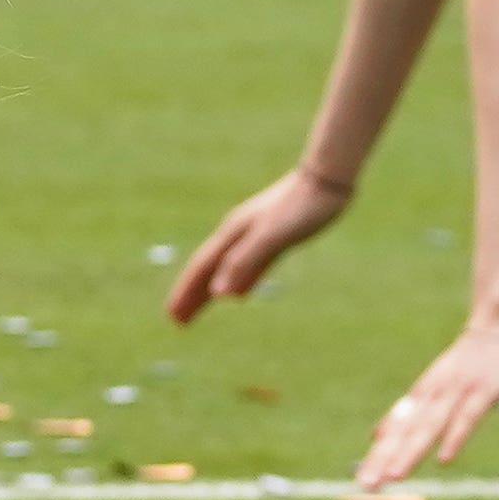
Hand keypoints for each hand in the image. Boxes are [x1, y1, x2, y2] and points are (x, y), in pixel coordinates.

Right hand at [166, 166, 353, 318]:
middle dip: (191, 293)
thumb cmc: (299, 207)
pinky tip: (240, 294)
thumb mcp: (271, 237)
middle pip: (209, 269)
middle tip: (177, 319)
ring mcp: (255, 236)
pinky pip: (248, 267)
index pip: (202, 268)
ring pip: (226, 269)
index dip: (186, 292)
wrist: (326, 180)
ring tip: (200, 308)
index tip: (172, 316)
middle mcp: (238, 235)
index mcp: (233, 234)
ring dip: (211, 290)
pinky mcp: (274, 239)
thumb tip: (218, 294)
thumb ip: (244, 263)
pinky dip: (238, 283)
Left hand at [360, 310, 498, 484]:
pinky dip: (454, 437)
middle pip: (406, 431)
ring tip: (395, 476)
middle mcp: (433, 393)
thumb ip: (410, 410)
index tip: (362, 481)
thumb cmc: (469, 359)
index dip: (379, 455)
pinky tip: (444, 459)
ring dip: (411, 451)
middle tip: (367, 484)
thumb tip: (377, 434)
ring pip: (429, 426)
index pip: (395, 429)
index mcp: (422, 394)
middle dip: (386, 458)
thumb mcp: (434, 384)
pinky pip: (467, 418)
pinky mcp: (483, 391)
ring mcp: (457, 391)